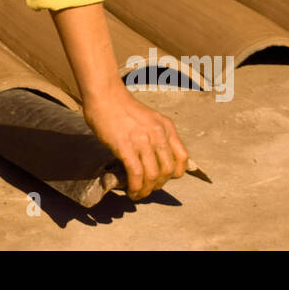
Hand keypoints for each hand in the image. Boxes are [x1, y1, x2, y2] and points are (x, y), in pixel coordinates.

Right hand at [83, 84, 188, 199]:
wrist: (105, 95)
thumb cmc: (121, 106)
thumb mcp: (149, 118)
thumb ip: (155, 135)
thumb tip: (153, 157)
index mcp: (166, 127)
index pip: (183, 158)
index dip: (175, 173)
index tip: (164, 177)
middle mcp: (158, 134)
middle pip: (168, 170)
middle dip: (158, 184)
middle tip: (148, 187)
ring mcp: (143, 140)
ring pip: (153, 176)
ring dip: (146, 190)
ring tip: (138, 194)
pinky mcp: (126, 146)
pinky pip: (136, 174)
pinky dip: (135, 187)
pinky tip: (131, 191)